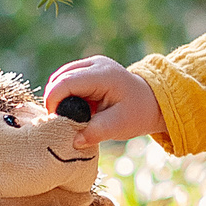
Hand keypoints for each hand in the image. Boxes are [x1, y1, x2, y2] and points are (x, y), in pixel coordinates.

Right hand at [43, 54, 165, 149]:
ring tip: (70, 117)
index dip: (54, 102)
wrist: (151, 102)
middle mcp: (95, 64)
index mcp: (103, 75)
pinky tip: (75, 109)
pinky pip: (66, 80)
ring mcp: (91, 64)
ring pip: (59, 77)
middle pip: (59, 78)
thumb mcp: (119, 126)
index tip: (56, 123)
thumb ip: (95, 132)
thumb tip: (73, 141)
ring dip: (59, 97)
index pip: (66, 82)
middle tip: (62, 123)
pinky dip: (65, 94)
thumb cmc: (136, 114)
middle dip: (54, 101)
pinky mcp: (88, 69)